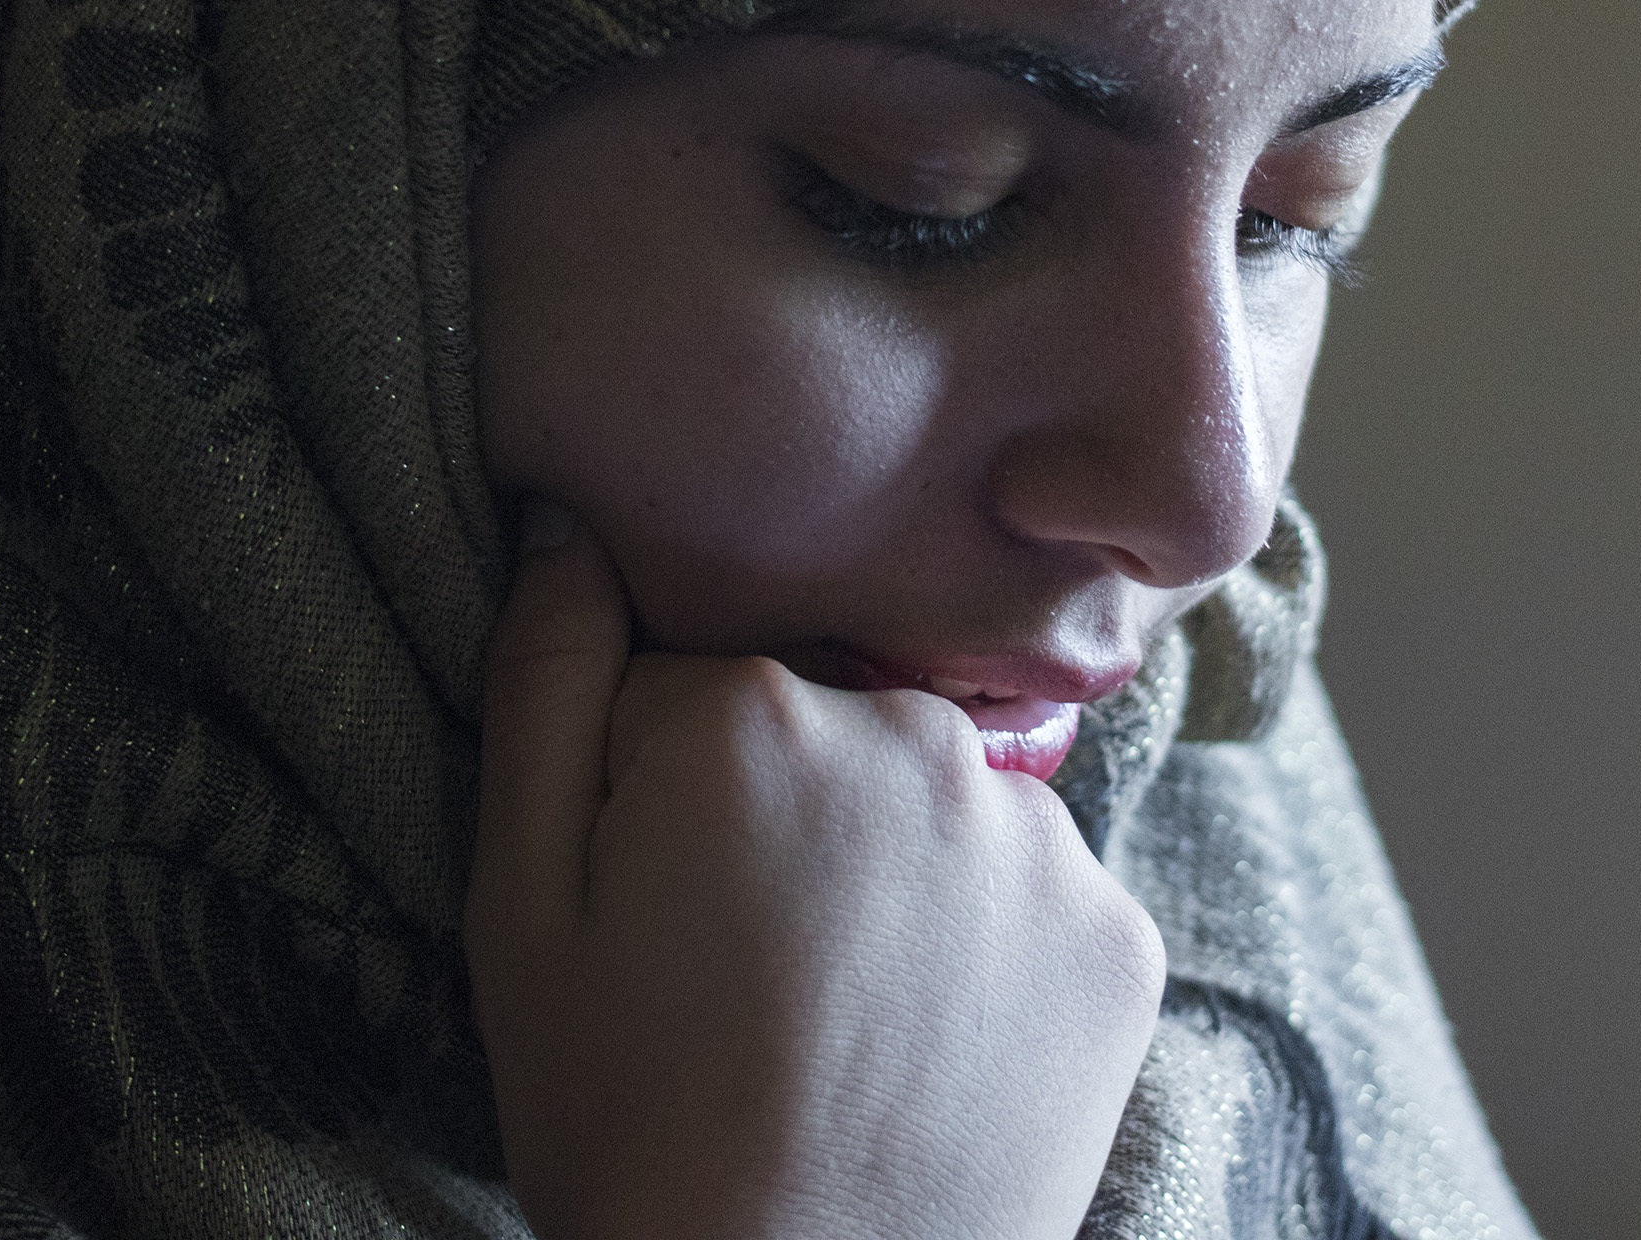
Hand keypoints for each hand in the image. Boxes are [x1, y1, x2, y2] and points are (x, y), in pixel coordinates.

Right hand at [467, 500, 1166, 1239]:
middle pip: (831, 736)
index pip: (694, 696)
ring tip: (843, 1019)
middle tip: (745, 975)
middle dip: (786, 822)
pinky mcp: (1119, 933)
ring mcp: (1038, 837)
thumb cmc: (629, 1120)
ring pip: (938, 811)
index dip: (655, 804)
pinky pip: (1034, 897)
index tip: (654, 913)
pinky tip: (934, 1044)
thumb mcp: (521, 906)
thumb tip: (567, 521)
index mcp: (752, 711)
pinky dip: (990, 954)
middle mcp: (917, 737)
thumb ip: (542, 685)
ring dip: (897, 878)